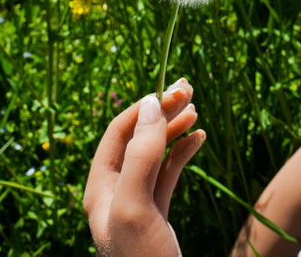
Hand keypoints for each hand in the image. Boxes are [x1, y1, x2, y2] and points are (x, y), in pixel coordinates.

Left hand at [84, 79, 205, 256]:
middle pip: (137, 137)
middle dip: (162, 112)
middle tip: (188, 88)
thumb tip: (149, 105)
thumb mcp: (135, 205)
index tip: (172, 92)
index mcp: (101, 186)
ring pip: (155, 152)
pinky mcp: (158, 212)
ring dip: (174, 127)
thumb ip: (140, 155)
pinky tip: (199, 138)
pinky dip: (184, 151)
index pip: (119, 132)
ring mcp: (138, 200)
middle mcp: (116, 190)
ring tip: (195, 108)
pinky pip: (169, 172)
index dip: (144, 108)